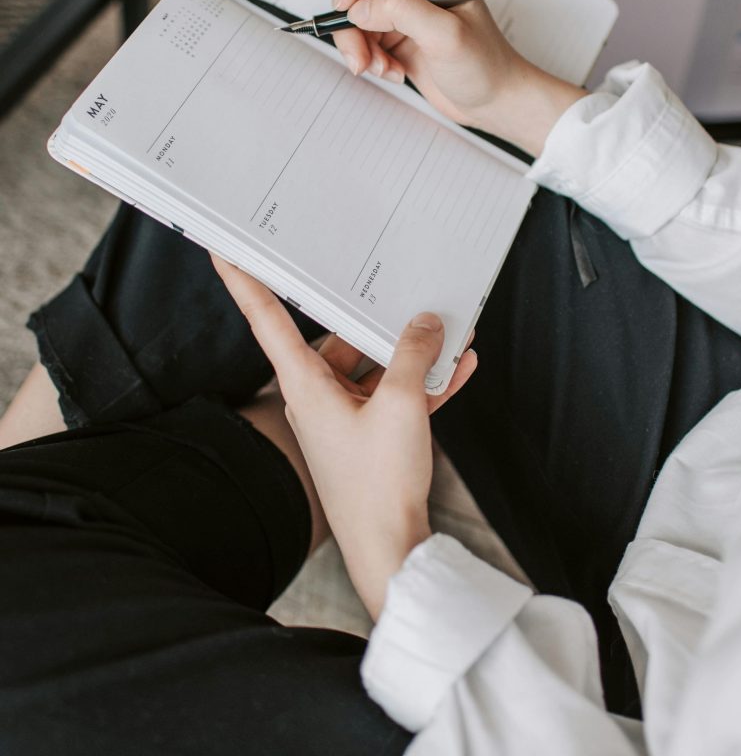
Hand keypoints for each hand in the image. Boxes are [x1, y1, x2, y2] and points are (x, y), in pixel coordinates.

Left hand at [212, 254, 477, 619]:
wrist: (391, 548)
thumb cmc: (379, 484)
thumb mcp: (403, 405)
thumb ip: (414, 354)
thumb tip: (425, 322)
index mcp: (305, 385)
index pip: (267, 319)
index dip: (244, 281)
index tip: (224, 249)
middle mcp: (317, 397)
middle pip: (340, 339)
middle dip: (376, 318)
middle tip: (399, 287)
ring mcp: (344, 417)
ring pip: (375, 367)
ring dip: (412, 352)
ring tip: (449, 330)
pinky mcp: (370, 435)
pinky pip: (396, 396)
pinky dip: (424, 382)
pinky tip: (459, 367)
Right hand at [331, 0, 586, 156]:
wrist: (494, 101)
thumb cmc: (487, 65)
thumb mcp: (446, 35)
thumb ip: (401, 11)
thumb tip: (359, 8)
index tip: (352, 6)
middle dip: (353, 20)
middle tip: (363, 52)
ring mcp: (402, 5)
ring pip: (352, 12)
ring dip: (358, 45)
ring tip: (381, 68)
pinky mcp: (394, 32)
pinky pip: (359, 36)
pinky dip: (368, 58)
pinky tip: (392, 71)